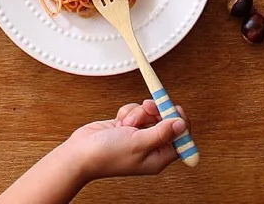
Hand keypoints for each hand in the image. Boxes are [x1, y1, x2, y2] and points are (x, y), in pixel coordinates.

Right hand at [66, 100, 188, 180]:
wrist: (81, 152)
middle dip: (155, 112)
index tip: (173, 107)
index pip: (181, 138)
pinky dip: (128, 111)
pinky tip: (119, 121)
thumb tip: (182, 125)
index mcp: (158, 157)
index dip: (179, 121)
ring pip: (150, 113)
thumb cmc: (107, 155)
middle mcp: (150, 147)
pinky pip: (137, 110)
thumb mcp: (138, 143)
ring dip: (138, 112)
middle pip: (166, 120)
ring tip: (126, 123)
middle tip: (148, 107)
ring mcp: (139, 136)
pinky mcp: (128, 126)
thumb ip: (162, 133)